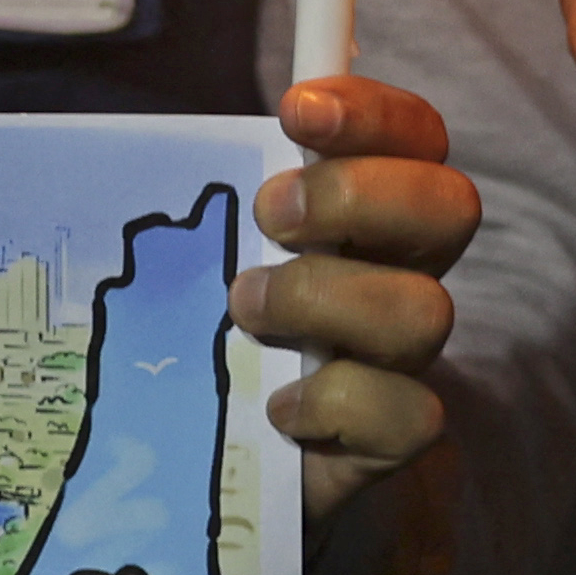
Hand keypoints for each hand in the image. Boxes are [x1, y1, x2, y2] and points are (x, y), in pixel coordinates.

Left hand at [232, 79, 477, 525]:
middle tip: (270, 212)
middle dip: (358, 197)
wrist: (198, 464)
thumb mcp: (191, 253)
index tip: (297, 110)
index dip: (373, 113)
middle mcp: (401, 275)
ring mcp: (402, 357)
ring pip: (425, 311)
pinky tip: (277, 407)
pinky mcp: (391, 439)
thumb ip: (196, 200)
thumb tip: (124, 149)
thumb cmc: (196, 334)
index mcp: (366, 215)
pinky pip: (409, 415)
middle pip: (451, 208)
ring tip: (245, 309)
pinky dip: (334, 406)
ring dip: (326, 298)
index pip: (415, 138)